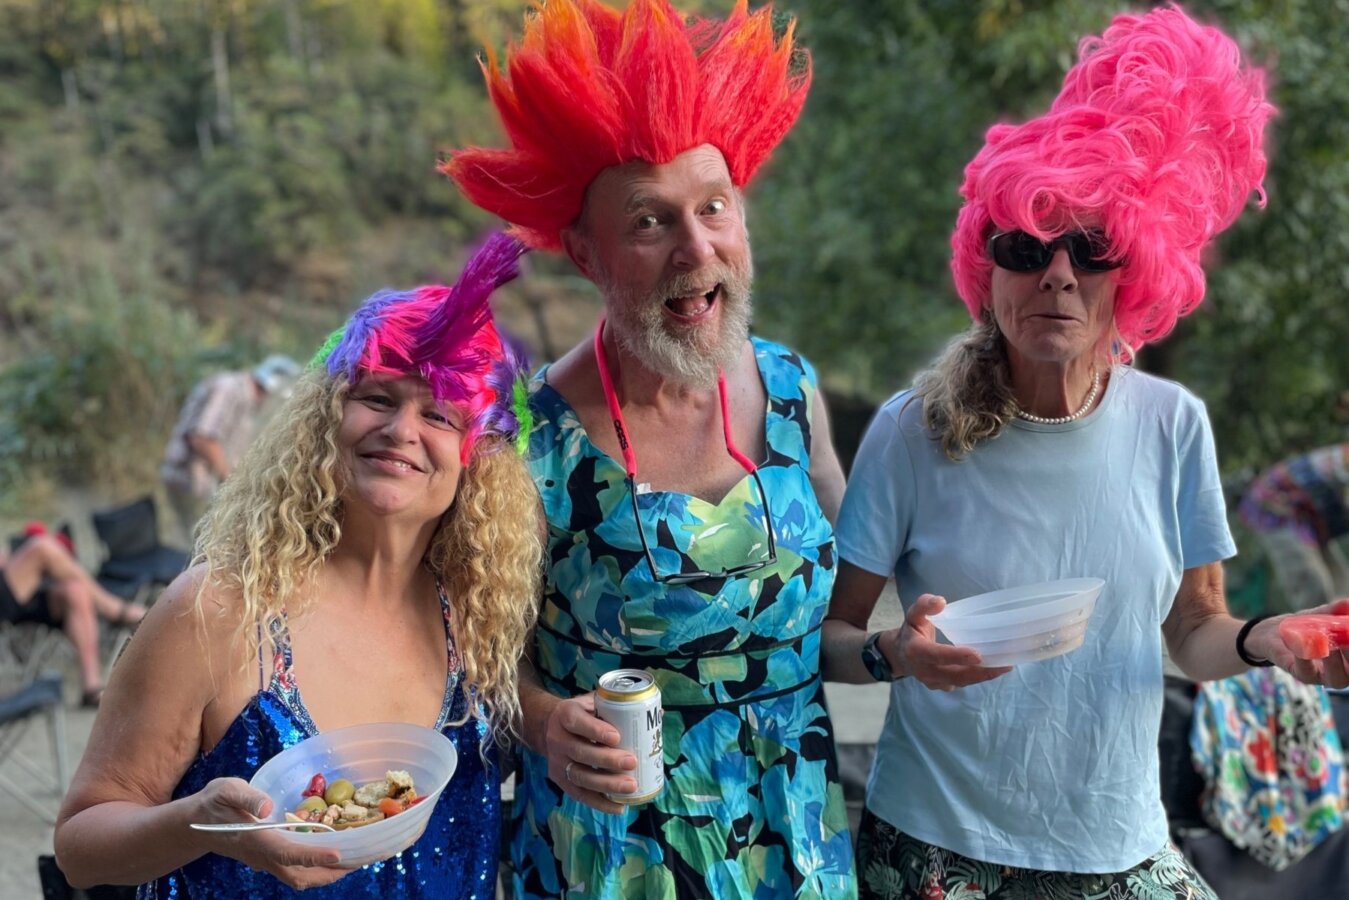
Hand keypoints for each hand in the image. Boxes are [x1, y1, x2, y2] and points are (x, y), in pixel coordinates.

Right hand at [191, 777, 348, 889]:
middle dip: (330, 873)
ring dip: (326, 873)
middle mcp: (263, 856)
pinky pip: (296, 871)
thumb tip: (267, 806)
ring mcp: (265, 861)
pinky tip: (333, 854)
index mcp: (255, 840)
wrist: (195, 824)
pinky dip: (317, 867)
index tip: (338, 855)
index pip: (287, 853)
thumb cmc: (212, 804)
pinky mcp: (268, 859)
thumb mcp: (226, 790)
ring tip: (355, 860)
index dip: (313, 856)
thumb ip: (246, 796)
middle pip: (299, 875)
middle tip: (361, 860)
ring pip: (299, 877)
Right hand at [544, 693, 637, 814]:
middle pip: (580, 752)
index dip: (596, 731)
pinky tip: (619, 807)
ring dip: (606, 784)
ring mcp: (557, 762)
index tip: (617, 737)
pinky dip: (599, 803)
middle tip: (632, 762)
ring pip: (579, 776)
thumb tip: (659, 714)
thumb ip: (620, 707)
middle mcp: (557, 739)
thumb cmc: (583, 714)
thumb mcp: (594, 702)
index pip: (578, 723)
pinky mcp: (560, 780)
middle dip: (607, 760)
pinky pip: (579, 794)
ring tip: (631, 786)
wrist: (549, 727)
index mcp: (565, 715)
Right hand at [894, 594, 1012, 690]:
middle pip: (956, 674)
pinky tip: (995, 668)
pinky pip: (963, 683)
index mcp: (916, 651)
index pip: (937, 655)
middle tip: (1004, 664)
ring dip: (984, 676)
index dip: (957, 656)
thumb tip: (941, 601)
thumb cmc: (911, 631)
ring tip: (1005, 666)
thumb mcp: (913, 614)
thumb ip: (924, 605)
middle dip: (981, 671)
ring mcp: (934, 682)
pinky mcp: (942, 687)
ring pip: (962, 681)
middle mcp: (924, 670)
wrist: (900, 655)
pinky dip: (979, 677)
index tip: (977, 655)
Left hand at [1248, 609, 1348, 688]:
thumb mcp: (1322, 616)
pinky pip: (1305, 671)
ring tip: (1328, 641)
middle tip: (1348, 639)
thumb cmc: (1305, 626)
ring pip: (1335, 679)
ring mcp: (1320, 677)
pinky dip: (1306, 657)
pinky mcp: (1299, 674)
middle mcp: (1339, 672)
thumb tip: (1347, 603)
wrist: (1271, 632)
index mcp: (1348, 659)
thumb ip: (1335, 612)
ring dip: (1335, 662)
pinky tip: (1302, 640)